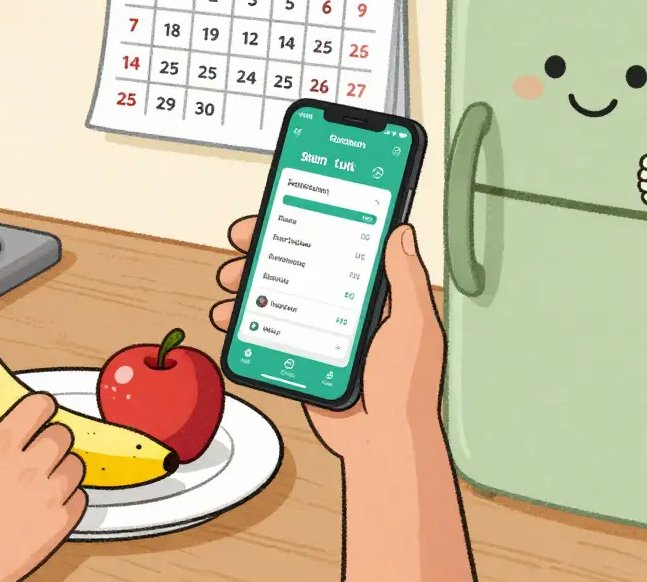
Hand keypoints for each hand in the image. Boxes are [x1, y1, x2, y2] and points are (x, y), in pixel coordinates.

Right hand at [0, 393, 86, 581]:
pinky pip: (81, 498)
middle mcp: (28, 466)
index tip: (41, 410)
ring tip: (48, 478)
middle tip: (42, 449)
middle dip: (53, 437)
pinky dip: (71, 498)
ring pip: (76, 464)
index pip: (38, 406)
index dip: (42, 405)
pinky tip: (53, 502)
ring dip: (64, 467)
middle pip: (63, 434)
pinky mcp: (59, 523)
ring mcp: (48, 495)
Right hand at [210, 218, 445, 461]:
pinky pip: (261, 332)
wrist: (383, 439)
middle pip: (294, 264)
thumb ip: (405, 279)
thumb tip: (400, 232)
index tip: (282, 207)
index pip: (334, 244)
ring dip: (245, 281)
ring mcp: (312, 330)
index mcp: (369, 293)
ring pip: (271, 294)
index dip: (306, 221)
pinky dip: (240, 321)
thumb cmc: (408, 386)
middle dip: (263, 246)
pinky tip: (231, 316)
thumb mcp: (415, 323)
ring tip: (233, 280)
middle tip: (244, 241)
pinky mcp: (294, 356)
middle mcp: (337, 306)